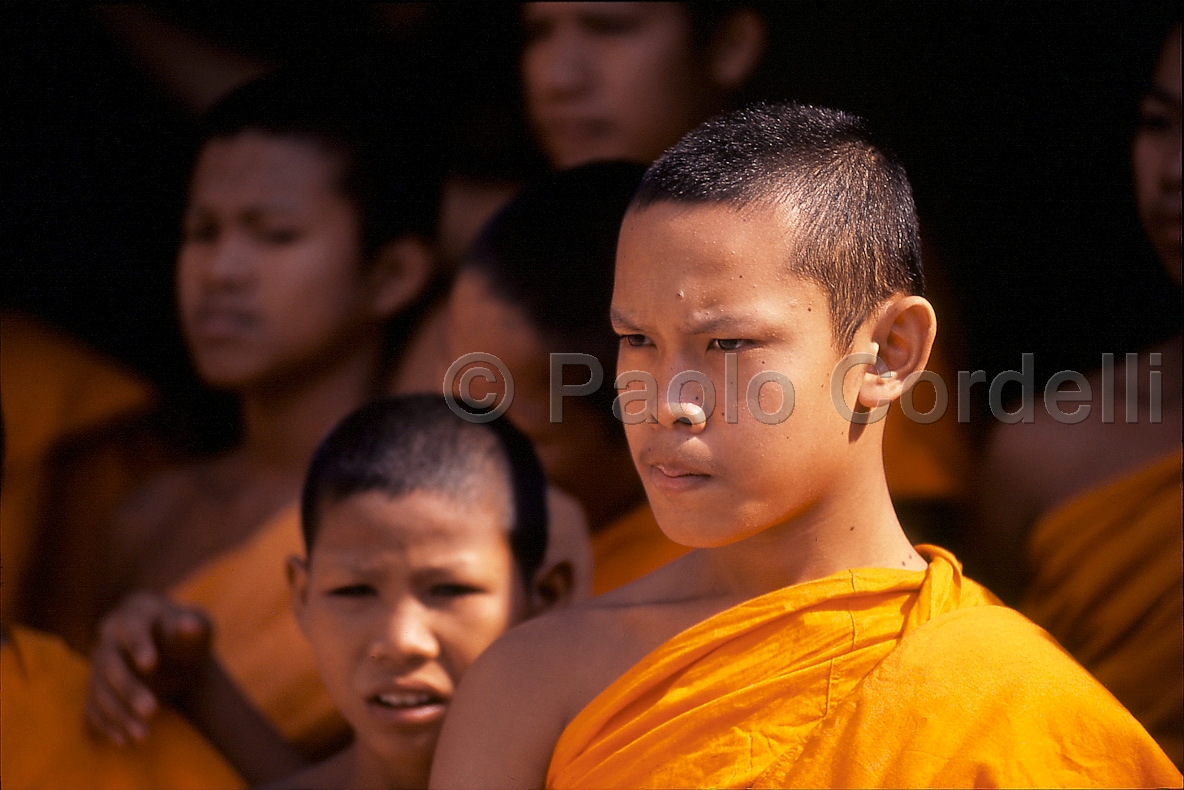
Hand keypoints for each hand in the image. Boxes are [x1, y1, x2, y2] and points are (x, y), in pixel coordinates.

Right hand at [86, 591, 211, 744]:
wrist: (165, 644)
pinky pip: (93, 708)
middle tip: (152, 710)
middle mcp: (109, 643)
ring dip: (118, 714)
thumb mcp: (195, 626)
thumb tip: (190, 625)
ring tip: (143, 734)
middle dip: (129, 689)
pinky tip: (124, 740)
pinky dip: (105, 725)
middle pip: (110, 665)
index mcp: (133, 619)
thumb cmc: (183, 633)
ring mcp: (98, 667)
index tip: (151, 664)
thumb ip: (194, 626)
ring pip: (99, 691)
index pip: (132, 630)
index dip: (139, 646)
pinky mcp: (96, 690)